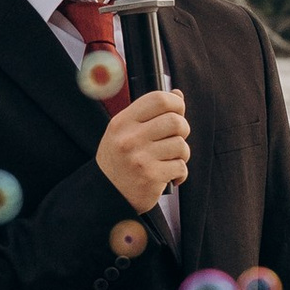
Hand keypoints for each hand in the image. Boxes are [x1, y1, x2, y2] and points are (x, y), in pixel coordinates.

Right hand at [97, 88, 190, 210]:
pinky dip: (180, 172)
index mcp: (122, 122)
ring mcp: (140, 158)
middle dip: (182, 130)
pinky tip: (168, 175)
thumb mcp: (124, 131)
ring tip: (169, 159)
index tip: (177, 112)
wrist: (106, 194)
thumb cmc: (119, 160)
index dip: (175, 103)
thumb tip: (177, 95)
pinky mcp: (151, 177)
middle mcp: (130, 138)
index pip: (158, 99)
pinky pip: (181, 167)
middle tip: (175, 139)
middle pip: (176, 121)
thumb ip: (149, 113)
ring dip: (181, 154)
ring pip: (181, 145)